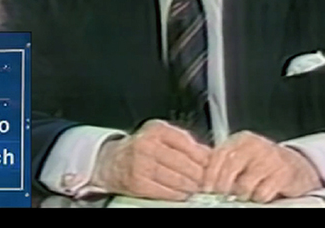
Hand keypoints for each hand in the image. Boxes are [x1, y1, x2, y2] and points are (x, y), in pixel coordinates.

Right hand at [91, 119, 210, 200]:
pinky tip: (183, 193)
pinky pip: (165, 191)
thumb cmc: (141, 148)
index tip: (211, 165)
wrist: (113, 162)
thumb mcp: (161, 135)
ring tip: (196, 187)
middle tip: (206, 180)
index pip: (187, 143)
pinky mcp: (138, 183)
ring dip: (190, 186)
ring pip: (177, 179)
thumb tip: (209, 153)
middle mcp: (148, 145)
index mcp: (157, 130)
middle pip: (184, 163)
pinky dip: (177, 194)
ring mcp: (141, 164)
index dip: (203, 157)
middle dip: (199, 174)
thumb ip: (184, 141)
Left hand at [203, 131, 321, 202]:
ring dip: (242, 194)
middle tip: (223, 195)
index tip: (206, 188)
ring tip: (246, 193)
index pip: (219, 154)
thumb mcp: (242, 156)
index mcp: (241, 140)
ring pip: (245, 183)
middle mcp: (255, 145)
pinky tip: (261, 193)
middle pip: (230, 167)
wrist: (294, 166)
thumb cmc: (262, 163)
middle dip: (223, 186)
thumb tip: (201, 177)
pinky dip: (258, 198)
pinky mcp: (282, 173)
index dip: (210, 174)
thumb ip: (223, 163)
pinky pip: (262, 192)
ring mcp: (270, 158)